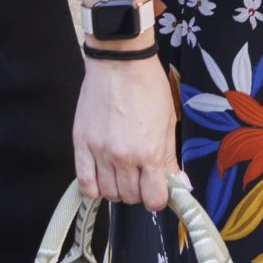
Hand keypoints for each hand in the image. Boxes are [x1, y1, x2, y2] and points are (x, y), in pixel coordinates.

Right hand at [73, 56, 177, 209]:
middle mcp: (123, 157)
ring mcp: (99, 152)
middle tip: (142, 177)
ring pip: (108, 193)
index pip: (153, 198)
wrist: (120, 63)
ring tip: (123, 174)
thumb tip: (181, 184)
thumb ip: (170, 157)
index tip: (159, 192)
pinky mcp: (81, 145)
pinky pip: (84, 183)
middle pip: (130, 197)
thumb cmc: (148, 87)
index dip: (158, 199)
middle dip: (139, 192)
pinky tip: (102, 177)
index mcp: (149, 151)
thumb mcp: (168, 122)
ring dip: (118, 189)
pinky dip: (94, 188)